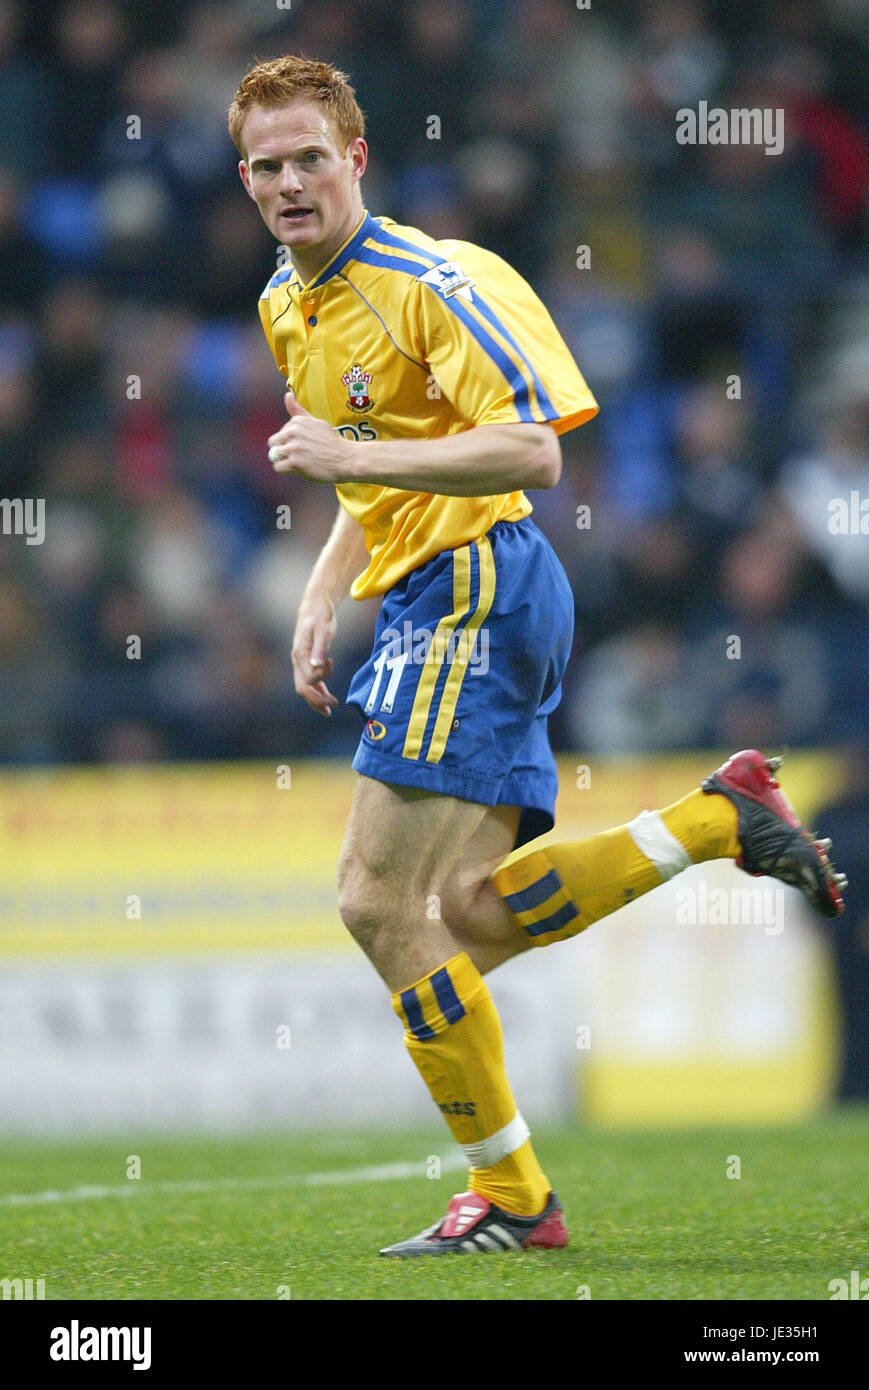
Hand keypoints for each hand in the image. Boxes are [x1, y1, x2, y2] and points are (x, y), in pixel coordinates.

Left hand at [268, 393, 356, 483]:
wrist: (346, 459)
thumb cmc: (331, 442)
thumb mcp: (316, 422)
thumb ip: (298, 410)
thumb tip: (287, 394)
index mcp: (297, 421)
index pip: (281, 432)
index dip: (291, 441)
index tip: (306, 444)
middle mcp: (293, 432)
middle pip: (274, 442)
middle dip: (283, 449)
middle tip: (301, 455)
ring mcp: (293, 447)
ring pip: (275, 455)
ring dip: (285, 460)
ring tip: (300, 462)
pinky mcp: (295, 462)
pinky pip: (278, 467)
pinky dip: (286, 470)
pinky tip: (298, 468)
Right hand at [292, 593, 338, 716]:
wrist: (315, 607)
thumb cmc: (320, 616)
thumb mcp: (323, 630)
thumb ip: (320, 648)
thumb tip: (318, 665)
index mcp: (300, 654)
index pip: (307, 678)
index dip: (320, 681)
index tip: (331, 666)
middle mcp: (297, 660)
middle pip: (302, 688)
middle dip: (316, 700)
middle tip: (332, 707)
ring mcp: (300, 662)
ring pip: (305, 688)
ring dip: (316, 699)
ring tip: (328, 711)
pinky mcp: (307, 661)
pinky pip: (310, 681)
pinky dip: (317, 691)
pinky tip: (326, 697)